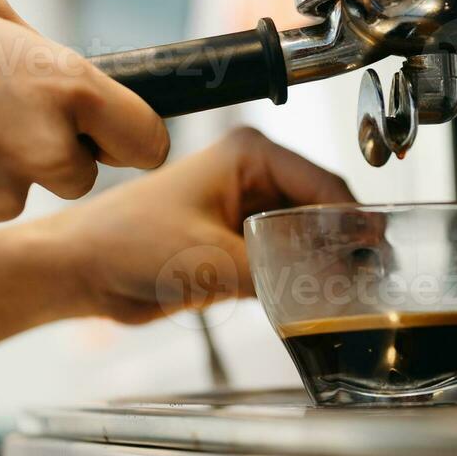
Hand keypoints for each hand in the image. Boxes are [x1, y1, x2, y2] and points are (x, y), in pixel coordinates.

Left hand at [35, 127, 354, 323]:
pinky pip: (283, 257)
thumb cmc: (125, 243)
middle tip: (365, 286)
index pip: (324, 186)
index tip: (377, 257)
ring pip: (305, 237)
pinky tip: (309, 300)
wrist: (80, 269)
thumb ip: (278, 273)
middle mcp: (252, 173)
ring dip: (319, 266)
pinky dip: (296, 278)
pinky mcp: (235, 240)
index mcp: (249, 154)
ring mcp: (245, 207)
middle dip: (339, 247)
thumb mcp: (211, 260)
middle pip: (320, 211)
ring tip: (342, 297)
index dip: (353, 224)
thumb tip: (334, 286)